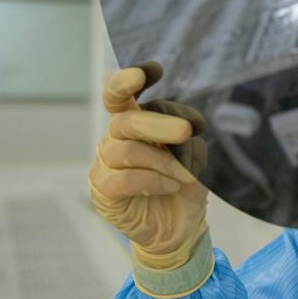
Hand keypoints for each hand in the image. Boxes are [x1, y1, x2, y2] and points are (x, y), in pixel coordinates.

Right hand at [89, 62, 208, 269]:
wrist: (178, 228)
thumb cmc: (183, 184)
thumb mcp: (194, 156)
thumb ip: (187, 138)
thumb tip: (187, 130)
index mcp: (134, 124)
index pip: (119, 94)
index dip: (128, 80)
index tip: (154, 70)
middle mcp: (114, 139)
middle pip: (126, 121)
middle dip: (159, 123)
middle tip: (187, 131)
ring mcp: (105, 165)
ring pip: (128, 151)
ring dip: (164, 162)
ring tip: (185, 175)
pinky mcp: (103, 192)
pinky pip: (125, 179)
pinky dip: (154, 180)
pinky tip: (172, 185)